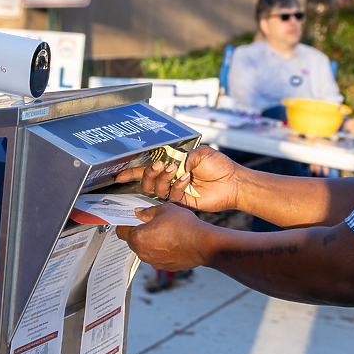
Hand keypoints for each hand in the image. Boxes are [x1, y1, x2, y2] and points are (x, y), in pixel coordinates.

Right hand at [115, 146, 239, 211]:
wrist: (233, 181)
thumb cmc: (219, 165)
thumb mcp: (200, 152)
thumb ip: (182, 156)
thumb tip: (170, 163)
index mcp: (172, 165)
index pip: (148, 169)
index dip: (132, 172)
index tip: (119, 175)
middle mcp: (171, 179)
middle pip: (148, 181)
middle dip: (149, 173)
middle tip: (159, 165)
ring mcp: (176, 191)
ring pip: (156, 189)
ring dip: (162, 178)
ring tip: (174, 170)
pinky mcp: (183, 201)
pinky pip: (172, 196)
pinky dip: (177, 186)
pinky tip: (187, 179)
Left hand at [116, 204, 211, 270]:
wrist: (202, 244)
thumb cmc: (184, 226)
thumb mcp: (164, 210)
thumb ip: (147, 212)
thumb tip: (139, 213)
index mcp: (138, 237)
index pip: (121, 231)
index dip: (124, 223)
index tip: (129, 219)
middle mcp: (143, 252)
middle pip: (132, 241)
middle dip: (138, 232)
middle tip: (149, 222)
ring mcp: (154, 261)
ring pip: (145, 249)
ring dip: (150, 241)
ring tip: (164, 231)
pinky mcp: (165, 266)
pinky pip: (157, 256)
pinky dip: (160, 249)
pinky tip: (171, 240)